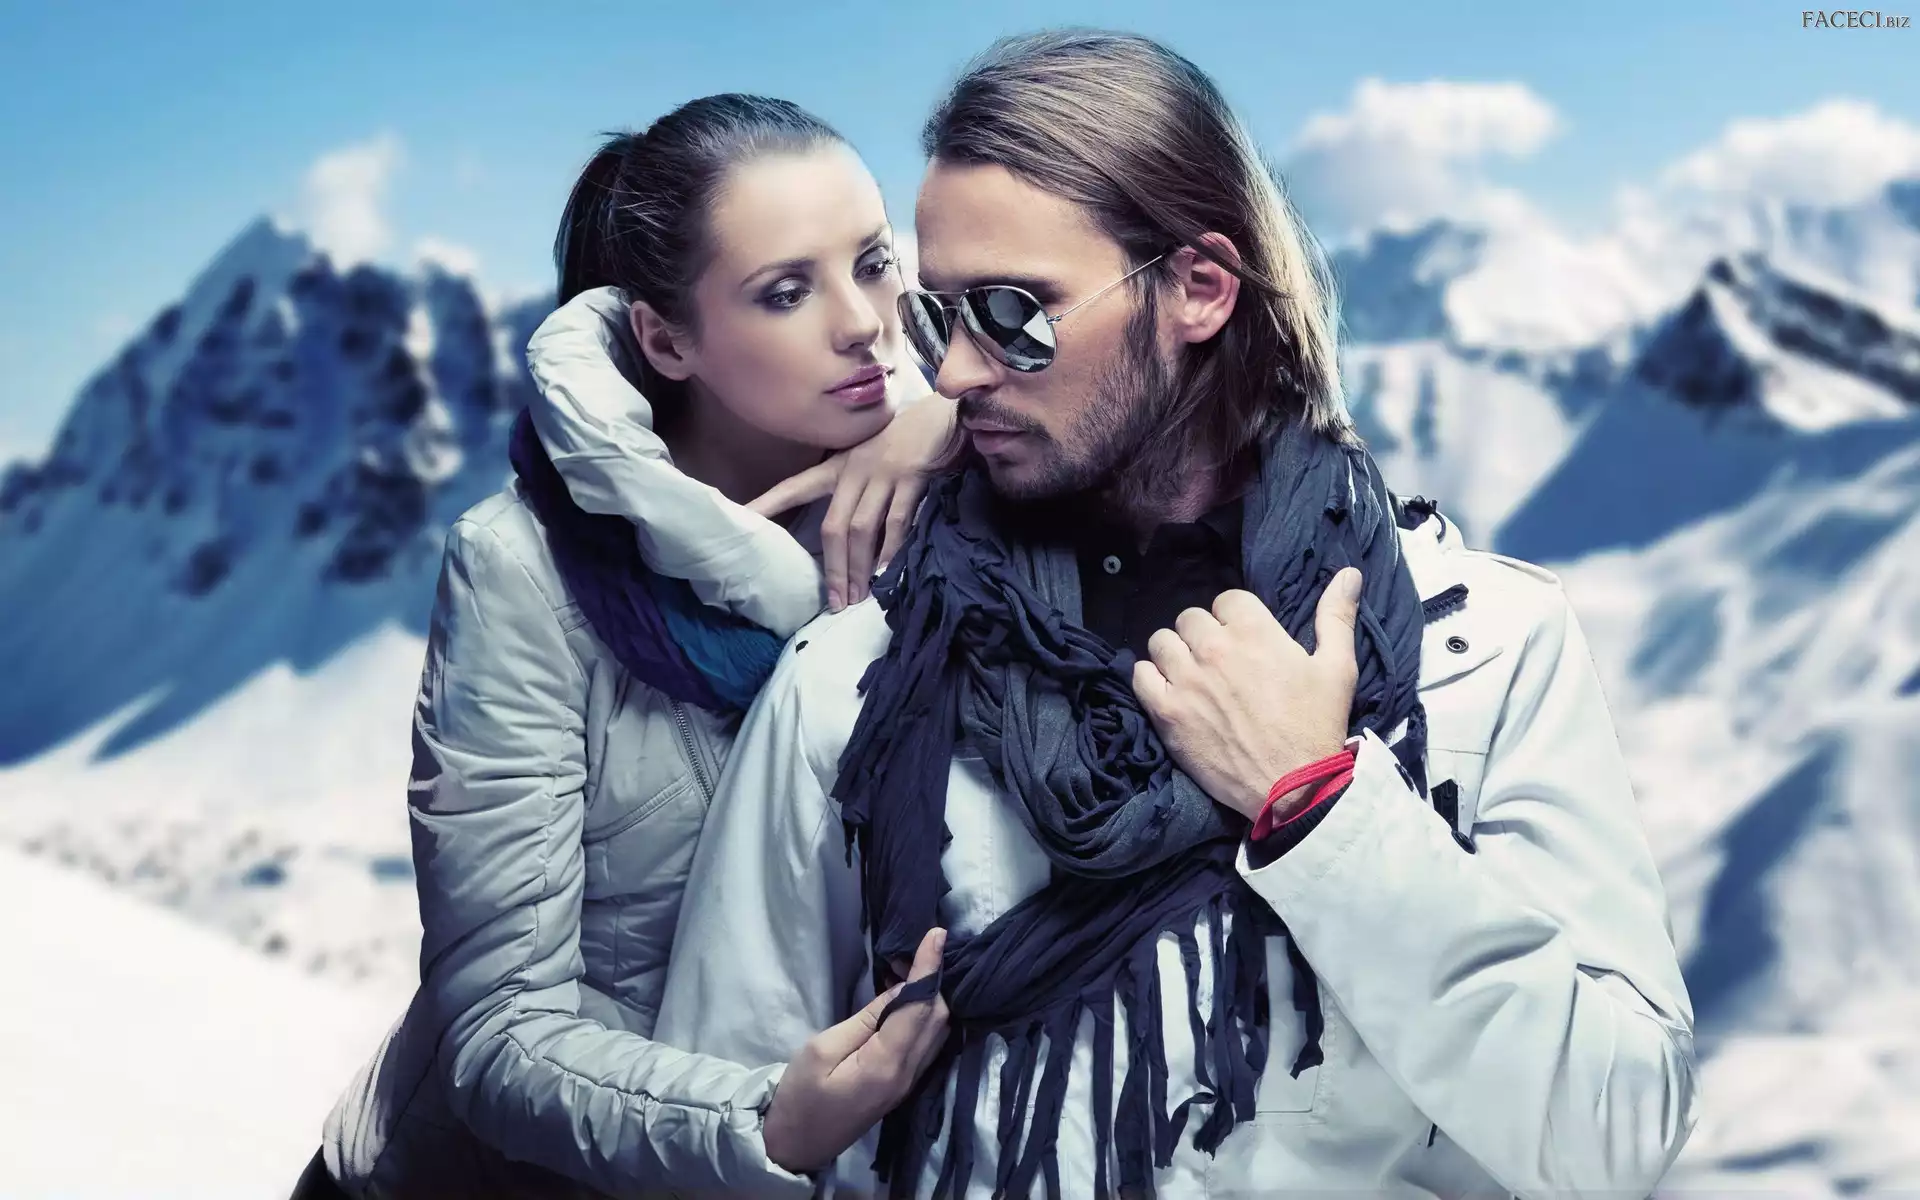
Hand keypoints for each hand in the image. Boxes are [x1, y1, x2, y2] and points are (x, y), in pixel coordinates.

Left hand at [748, 390, 955, 611]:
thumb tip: (848, 541)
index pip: (794, 487)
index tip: (740, 522)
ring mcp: (884, 472)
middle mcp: (855, 469)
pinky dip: (891, 551)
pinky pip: (898, 521)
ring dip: (857, 568)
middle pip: (833, 526)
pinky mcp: (913, 476)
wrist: (947, 414)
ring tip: (857, 599)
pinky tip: (887, 574)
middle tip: (833, 604)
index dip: (767, 505)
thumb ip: (855, 491)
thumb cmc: (907, 441)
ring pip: (861, 529)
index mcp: (838, 466)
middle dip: (832, 569)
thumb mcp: (871, 458)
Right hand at [762, 927, 950, 1173]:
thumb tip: (900, 990)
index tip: (936, 934)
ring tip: (907, 970)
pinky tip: (905, 1001)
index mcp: (886, 1065)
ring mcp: (909, 1083)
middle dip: (932, 980)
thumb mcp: (822, 1048)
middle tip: (910, 952)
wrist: (794, 1146)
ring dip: (930, 997)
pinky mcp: (903, 1085)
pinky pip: (927, 1043)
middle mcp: (908, 1075)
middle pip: (937, 1018)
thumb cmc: (799, 1096)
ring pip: (937, 1031)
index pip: (919, 1007)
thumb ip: (867, 1019)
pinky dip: (923, 1016)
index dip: (929, 969)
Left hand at [1132, 569, 1362, 822]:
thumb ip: (1337, 616)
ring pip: (1162, 642)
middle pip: (1191, 618)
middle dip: (1204, 634)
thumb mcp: (1338, 668)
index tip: (1244, 640)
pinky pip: (1139, 675)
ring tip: (1191, 674)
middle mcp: (1215, 649)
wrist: (1293, 789)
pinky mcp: (1167, 712)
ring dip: (1174, 653)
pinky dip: (1150, 678)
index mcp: (1255, 633)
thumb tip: (1348, 574)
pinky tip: (1169, 691)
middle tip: (1218, 661)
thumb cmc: (1318, 727)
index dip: (1235, 618)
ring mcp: (1187, 681)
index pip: (1227, 599)